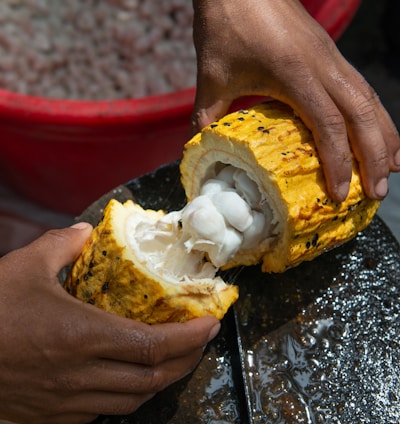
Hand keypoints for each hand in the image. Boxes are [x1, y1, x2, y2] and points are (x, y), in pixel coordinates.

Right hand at [0, 223, 219, 423]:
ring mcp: (66, 402)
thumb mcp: (25, 265)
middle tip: (201, 339)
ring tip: (175, 358)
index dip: (190, 337)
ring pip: (132, 400)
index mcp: (81, 336)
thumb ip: (63, 245)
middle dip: (187, 359)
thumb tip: (85, 233)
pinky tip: (129, 377)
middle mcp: (81, 375)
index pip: (153, 345)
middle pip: (153, 377)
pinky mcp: (51, 416)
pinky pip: (103, 412)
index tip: (210, 324)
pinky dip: (128, 395)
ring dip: (161, 379)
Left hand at [191, 0, 399, 201]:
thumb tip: (197, 151)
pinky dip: (376, 115)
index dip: (338, 163)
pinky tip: (379, 132)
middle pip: (363, 116)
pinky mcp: (331, 54)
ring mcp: (331, 58)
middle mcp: (324, 66)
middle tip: (379, 193)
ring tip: (394, 169)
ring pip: (371, 100)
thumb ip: (205, 117)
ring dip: (385, 136)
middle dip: (376, 158)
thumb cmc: (226, 25)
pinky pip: (363, 88)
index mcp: (295, 75)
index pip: (329, 126)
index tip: (339, 194)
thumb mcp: (211, 77)